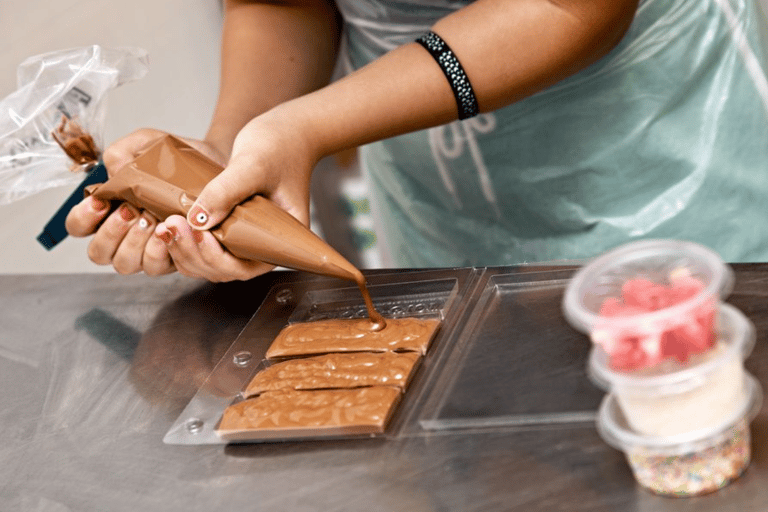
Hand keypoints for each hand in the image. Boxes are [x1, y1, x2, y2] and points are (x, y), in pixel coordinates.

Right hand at [65, 128, 227, 276]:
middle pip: (98, 253)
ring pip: (125, 264)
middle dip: (112, 233)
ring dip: (135, 243)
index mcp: (109, 210)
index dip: (83, 218)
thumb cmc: (175, 158)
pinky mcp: (171, 258)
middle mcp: (124, 235)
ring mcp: (146, 249)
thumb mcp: (145, 143)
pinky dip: (160, 251)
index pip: (79, 226)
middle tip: (132, 210)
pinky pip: (156, 267)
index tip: (101, 201)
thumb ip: (120, 153)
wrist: (215, 164)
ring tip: (152, 218)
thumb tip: (111, 177)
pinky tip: (170, 231)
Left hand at [178, 110, 318, 280]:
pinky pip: (206, 244)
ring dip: (185, 249)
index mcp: (282, 239)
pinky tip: (169, 222)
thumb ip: (226, 191)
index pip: (247, 266)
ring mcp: (245, 236)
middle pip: (224, 269)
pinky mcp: (231, 226)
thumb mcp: (252, 165)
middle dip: (194, 253)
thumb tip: (198, 220)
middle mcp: (263, 244)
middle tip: (171, 226)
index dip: (219, 259)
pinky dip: (186, 239)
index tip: (200, 234)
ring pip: (210, 260)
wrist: (286, 130)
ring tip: (166, 225)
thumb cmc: (281, 145)